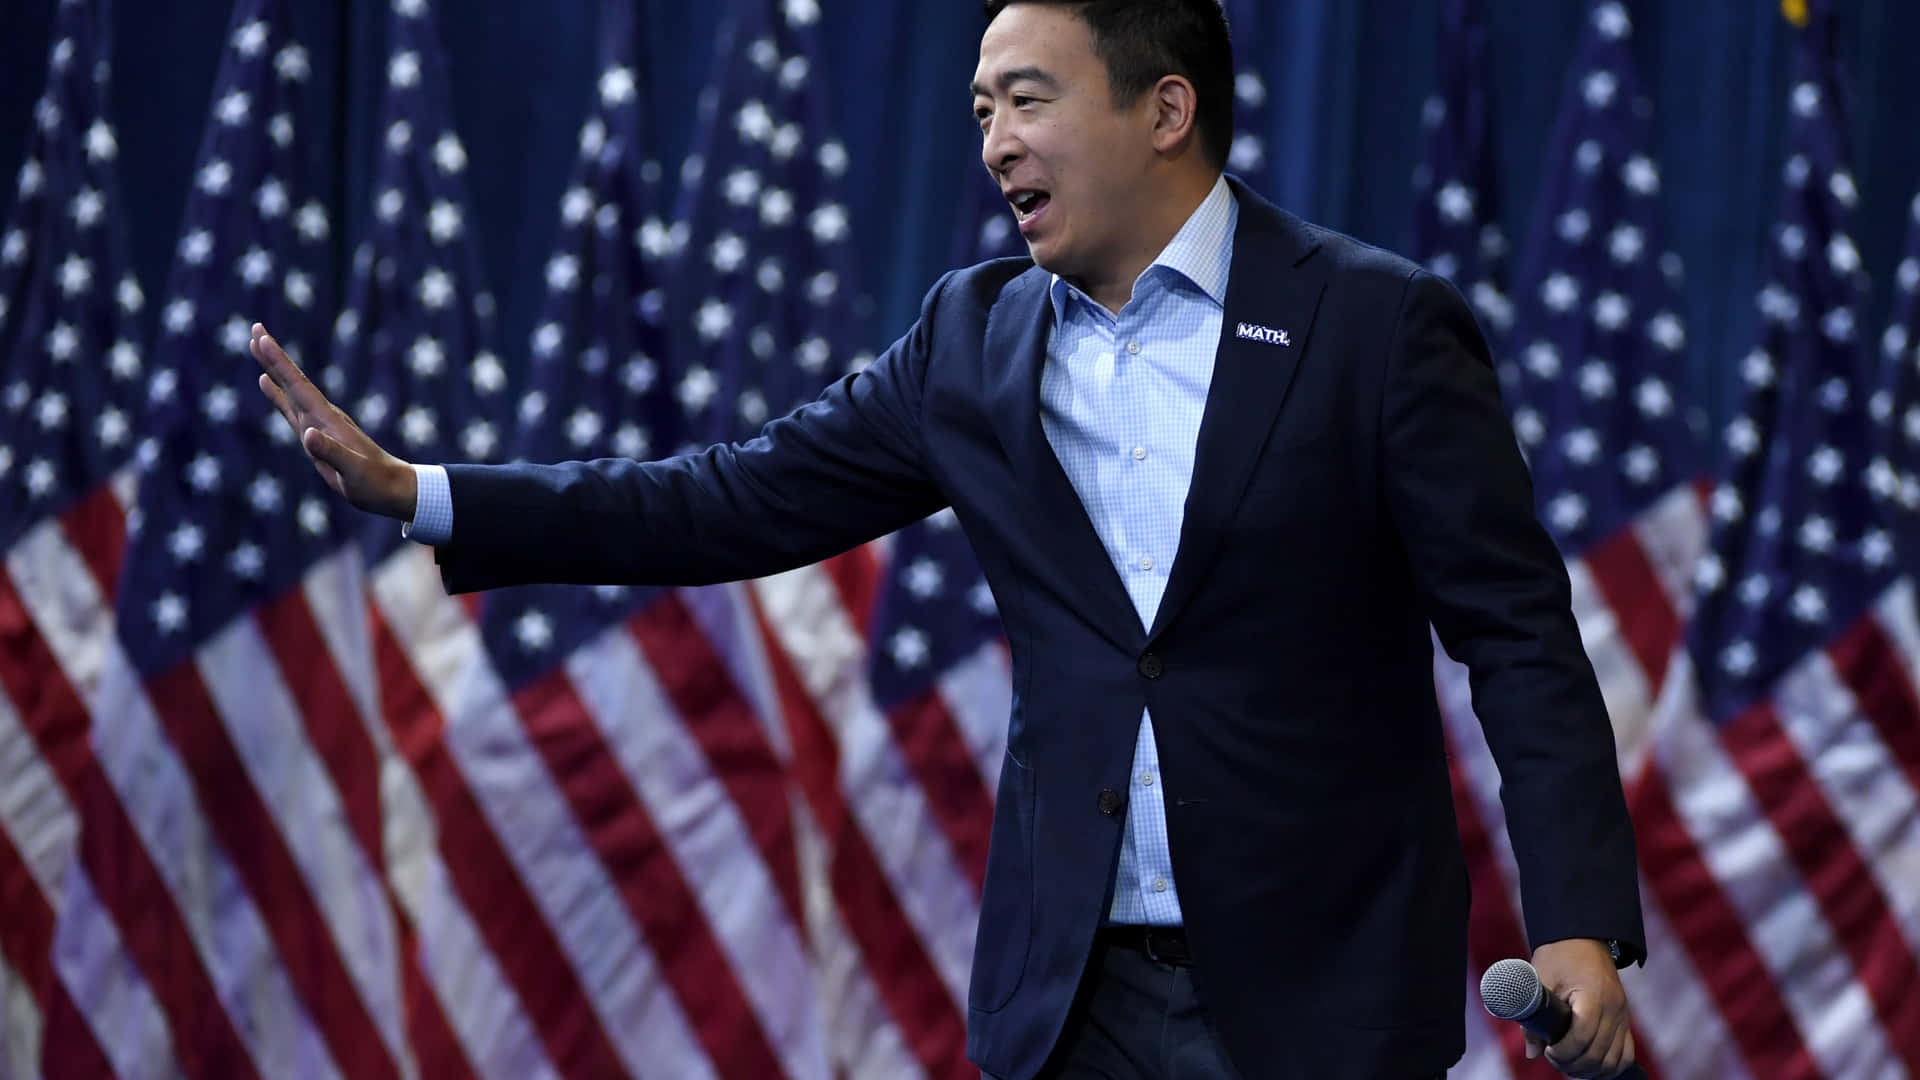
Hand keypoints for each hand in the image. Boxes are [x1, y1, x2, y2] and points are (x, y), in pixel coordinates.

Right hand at [251, 323, 417, 520]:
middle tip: (256, 327)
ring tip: (257, 345)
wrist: (392, 488)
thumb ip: (332, 453)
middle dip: (273, 356)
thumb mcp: (354, 471)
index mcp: (327, 421)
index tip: (263, 338)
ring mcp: (319, 423)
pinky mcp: (316, 435)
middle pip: (293, 380)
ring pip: (289, 389)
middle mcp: (322, 416)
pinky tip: (266, 382)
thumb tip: (307, 434)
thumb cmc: (375, 482)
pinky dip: (277, 393)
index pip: (299, 386)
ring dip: (273, 368)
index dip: (280, 363)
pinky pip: (291, 408)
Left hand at [1527, 938, 1633, 1077]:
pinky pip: (1625, 1054)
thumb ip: (1534, 1018)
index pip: (1582, 1035)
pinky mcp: (1625, 1020)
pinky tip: (1590, 1066)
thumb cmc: (1558, 956)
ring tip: (1569, 1064)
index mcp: (1593, 995)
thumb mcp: (1541, 981)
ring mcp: (1623, 1016)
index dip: (1563, 1051)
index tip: (1548, 1051)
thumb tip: (1532, 1052)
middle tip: (1554, 1058)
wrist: (1582, 937)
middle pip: (1598, 1053)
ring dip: (1590, 1070)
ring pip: (1613, 1060)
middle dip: (1573, 1064)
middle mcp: (1613, 1008)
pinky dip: (1609, 1066)